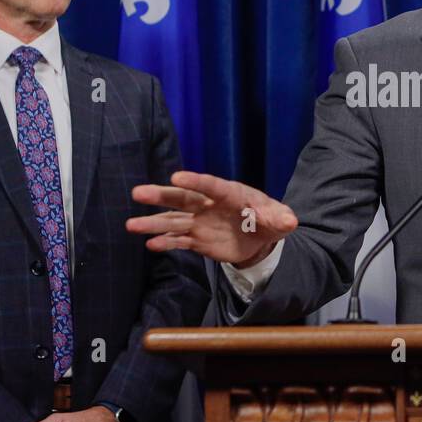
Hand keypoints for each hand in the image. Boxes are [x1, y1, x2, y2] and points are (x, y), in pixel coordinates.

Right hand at [127, 171, 297, 266]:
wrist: (259, 237)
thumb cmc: (268, 220)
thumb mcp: (280, 220)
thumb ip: (282, 219)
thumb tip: (290, 221)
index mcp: (230, 194)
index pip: (211, 185)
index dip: (196, 181)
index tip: (177, 176)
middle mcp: (209, 205)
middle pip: (183, 198)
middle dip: (161, 195)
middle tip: (138, 192)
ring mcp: (200, 222)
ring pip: (174, 221)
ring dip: (153, 223)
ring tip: (131, 225)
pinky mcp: (197, 239)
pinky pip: (179, 241)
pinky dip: (165, 243)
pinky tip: (150, 244)